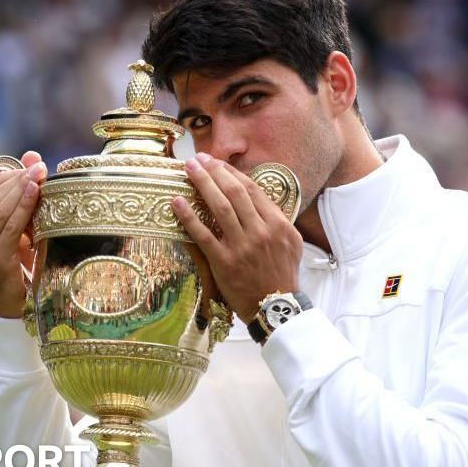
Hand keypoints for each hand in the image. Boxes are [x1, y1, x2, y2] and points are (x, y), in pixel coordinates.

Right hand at [0, 151, 47, 317]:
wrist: (14, 301)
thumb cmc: (15, 258)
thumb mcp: (15, 223)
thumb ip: (19, 190)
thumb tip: (32, 155)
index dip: (7, 173)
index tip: (31, 165)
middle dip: (18, 179)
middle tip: (40, 168)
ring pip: (1, 209)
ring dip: (23, 190)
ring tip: (41, 176)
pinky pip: (10, 226)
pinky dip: (24, 206)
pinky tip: (36, 194)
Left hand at [172, 152, 302, 321]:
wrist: (276, 307)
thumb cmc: (282, 275)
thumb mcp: (291, 243)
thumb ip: (277, 220)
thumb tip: (260, 199)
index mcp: (277, 224)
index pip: (252, 190)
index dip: (232, 173)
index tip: (217, 163)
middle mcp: (260, 231)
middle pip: (234, 193)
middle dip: (214, 172)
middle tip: (198, 159)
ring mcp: (242, 247)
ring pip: (219, 208)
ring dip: (202, 185)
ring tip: (188, 169)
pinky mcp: (224, 263)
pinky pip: (203, 235)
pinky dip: (189, 217)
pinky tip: (177, 202)